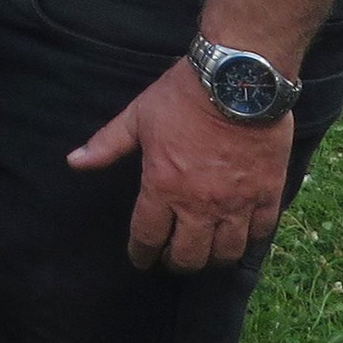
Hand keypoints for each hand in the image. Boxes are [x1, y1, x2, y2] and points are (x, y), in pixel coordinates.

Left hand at [67, 59, 290, 271]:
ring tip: (205, 252)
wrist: (238, 81)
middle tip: (172, 257)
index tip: (140, 259)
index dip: (141, 253)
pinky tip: (240, 237)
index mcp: (163, 186)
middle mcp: (200, 204)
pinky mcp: (268, 195)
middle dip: (176, 262)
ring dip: (212, 258)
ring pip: (226, 253)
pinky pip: (260, 233)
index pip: (148, 236)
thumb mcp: (137, 117)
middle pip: (189, 256)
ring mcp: (237, 203)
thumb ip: (107, 144)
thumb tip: (75, 161)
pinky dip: (248, 241)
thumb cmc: (182, 97)